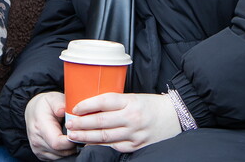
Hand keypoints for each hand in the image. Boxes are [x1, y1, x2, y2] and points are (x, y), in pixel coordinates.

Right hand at [25, 92, 77, 159]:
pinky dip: (64, 153)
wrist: (33, 112)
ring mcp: (37, 149)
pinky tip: (66, 143)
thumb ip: (59, 103)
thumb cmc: (46, 105)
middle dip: (73, 145)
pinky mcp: (40, 154)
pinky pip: (56, 159)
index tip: (79, 133)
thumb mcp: (53, 98)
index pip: (57, 142)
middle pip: (60, 152)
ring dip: (69, 150)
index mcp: (40, 126)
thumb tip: (63, 110)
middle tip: (79, 134)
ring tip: (73, 137)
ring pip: (60, 157)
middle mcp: (37, 140)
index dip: (71, 141)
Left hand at [64, 93, 180, 151]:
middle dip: (81, 123)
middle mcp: (132, 118)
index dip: (87, 105)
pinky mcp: (136, 145)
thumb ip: (115, 103)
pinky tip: (90, 143)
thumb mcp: (134, 97)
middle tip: (69, 124)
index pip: (104, 101)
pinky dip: (100, 145)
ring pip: (105, 136)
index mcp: (131, 101)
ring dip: (86, 136)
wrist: (175, 116)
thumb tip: (91, 107)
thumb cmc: (151, 104)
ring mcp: (134, 133)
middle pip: (101, 121)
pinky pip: (114, 146)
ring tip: (74, 135)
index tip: (75, 108)